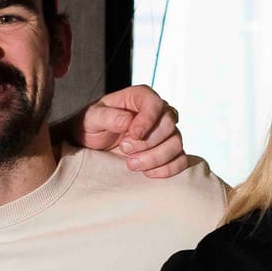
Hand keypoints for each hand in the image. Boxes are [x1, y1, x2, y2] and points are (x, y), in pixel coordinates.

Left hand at [62, 85, 187, 176]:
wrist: (91, 145)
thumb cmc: (91, 126)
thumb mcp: (92, 118)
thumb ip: (107, 116)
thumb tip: (128, 121)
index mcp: (139, 97)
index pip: (155, 103)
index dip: (147, 120)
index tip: (133, 135)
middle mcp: (157, 112)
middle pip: (169, 124)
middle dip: (148, 142)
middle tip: (124, 150)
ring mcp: (164, 133)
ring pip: (176, 143)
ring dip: (156, 158)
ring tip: (132, 164)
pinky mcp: (167, 152)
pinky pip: (180, 160)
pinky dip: (168, 169)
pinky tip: (148, 173)